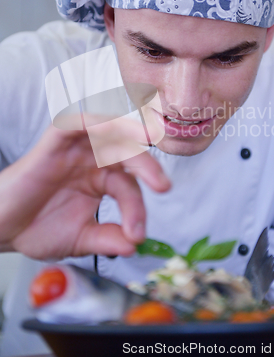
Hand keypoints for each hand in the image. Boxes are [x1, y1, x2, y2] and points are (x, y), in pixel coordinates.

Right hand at [0, 116, 169, 259]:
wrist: (1, 228)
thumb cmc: (36, 228)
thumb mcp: (81, 238)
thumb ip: (107, 239)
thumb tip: (134, 246)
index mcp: (102, 179)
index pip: (129, 187)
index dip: (137, 210)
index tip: (136, 235)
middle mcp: (94, 160)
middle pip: (128, 153)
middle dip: (148, 166)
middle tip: (164, 186)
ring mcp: (76, 149)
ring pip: (110, 131)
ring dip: (129, 131)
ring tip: (149, 138)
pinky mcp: (56, 141)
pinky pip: (78, 123)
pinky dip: (95, 122)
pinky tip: (110, 128)